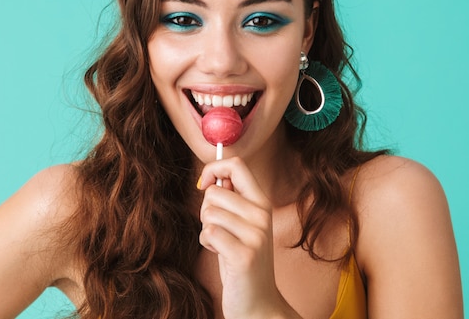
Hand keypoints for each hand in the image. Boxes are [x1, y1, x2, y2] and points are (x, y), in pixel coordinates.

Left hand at [198, 157, 300, 318]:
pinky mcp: (244, 254)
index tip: (205, 184)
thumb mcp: (241, 224)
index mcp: (262, 203)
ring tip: (222, 244)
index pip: (238, 166)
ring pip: (209, 213)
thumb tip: (214, 176)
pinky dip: (207, 244)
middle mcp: (263, 215)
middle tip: (219, 229)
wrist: (258, 302)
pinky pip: (209, 233)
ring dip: (206, 230)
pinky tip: (221, 254)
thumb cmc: (241, 259)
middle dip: (206, 210)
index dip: (214, 168)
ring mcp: (256, 235)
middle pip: (214, 192)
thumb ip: (232, 200)